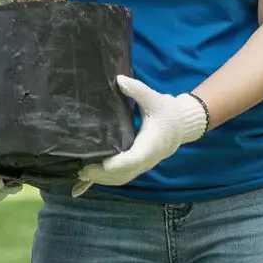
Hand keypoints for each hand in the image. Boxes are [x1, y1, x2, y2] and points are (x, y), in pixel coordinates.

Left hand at [73, 76, 207, 195]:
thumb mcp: (154, 98)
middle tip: (82, 169)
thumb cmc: (167, 112)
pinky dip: (103, 181)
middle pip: (123, 174)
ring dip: (101, 179)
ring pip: (120, 178)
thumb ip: (137, 90)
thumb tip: (119, 80)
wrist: (180, 126)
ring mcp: (141, 165)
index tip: (100, 163)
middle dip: (102, 174)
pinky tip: (85, 183)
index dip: (116, 164)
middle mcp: (146, 160)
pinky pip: (120, 177)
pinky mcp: (136, 166)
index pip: (133, 159)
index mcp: (150, 145)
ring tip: (82, 173)